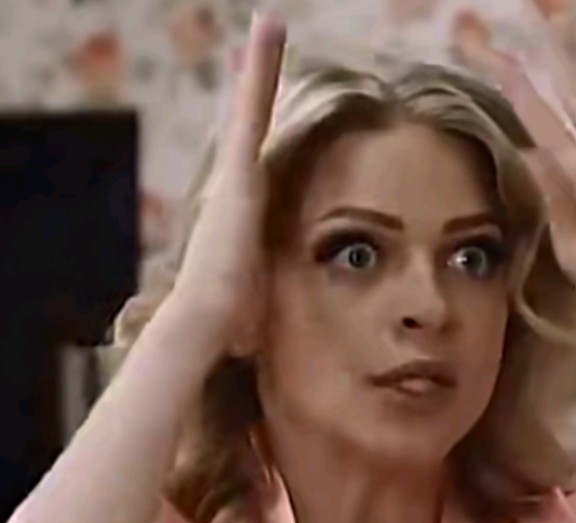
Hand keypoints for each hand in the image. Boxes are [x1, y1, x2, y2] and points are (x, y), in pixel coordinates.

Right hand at [171, 13, 285, 348]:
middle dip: (256, 81)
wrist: (205, 323)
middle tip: (265, 37)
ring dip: (258, 66)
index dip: (259, 127)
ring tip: (269, 24)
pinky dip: (258, 74)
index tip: (266, 101)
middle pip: (249, 123)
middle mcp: (234, 186)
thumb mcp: (253, 299)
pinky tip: (268, 36)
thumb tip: (249, 337)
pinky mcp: (239, 174)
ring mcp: (235, 177)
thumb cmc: (229, 321)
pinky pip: (252, 112)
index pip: (256, 158)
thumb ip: (254, 297)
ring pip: (250, 109)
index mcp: (242, 210)